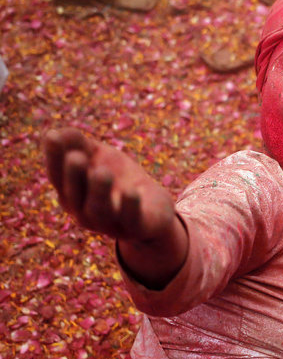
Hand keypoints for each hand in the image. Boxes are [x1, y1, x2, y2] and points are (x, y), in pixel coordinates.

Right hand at [44, 127, 174, 239]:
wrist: (154, 211)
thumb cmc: (119, 180)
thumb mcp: (99, 158)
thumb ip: (80, 144)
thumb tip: (62, 130)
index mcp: (72, 194)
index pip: (57, 176)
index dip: (54, 157)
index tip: (52, 136)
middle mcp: (84, 212)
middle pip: (74, 195)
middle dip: (74, 176)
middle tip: (76, 156)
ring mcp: (110, 223)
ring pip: (100, 210)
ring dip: (99, 191)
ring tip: (102, 172)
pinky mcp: (136, 228)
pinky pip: (132, 219)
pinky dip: (130, 206)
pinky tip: (132, 191)